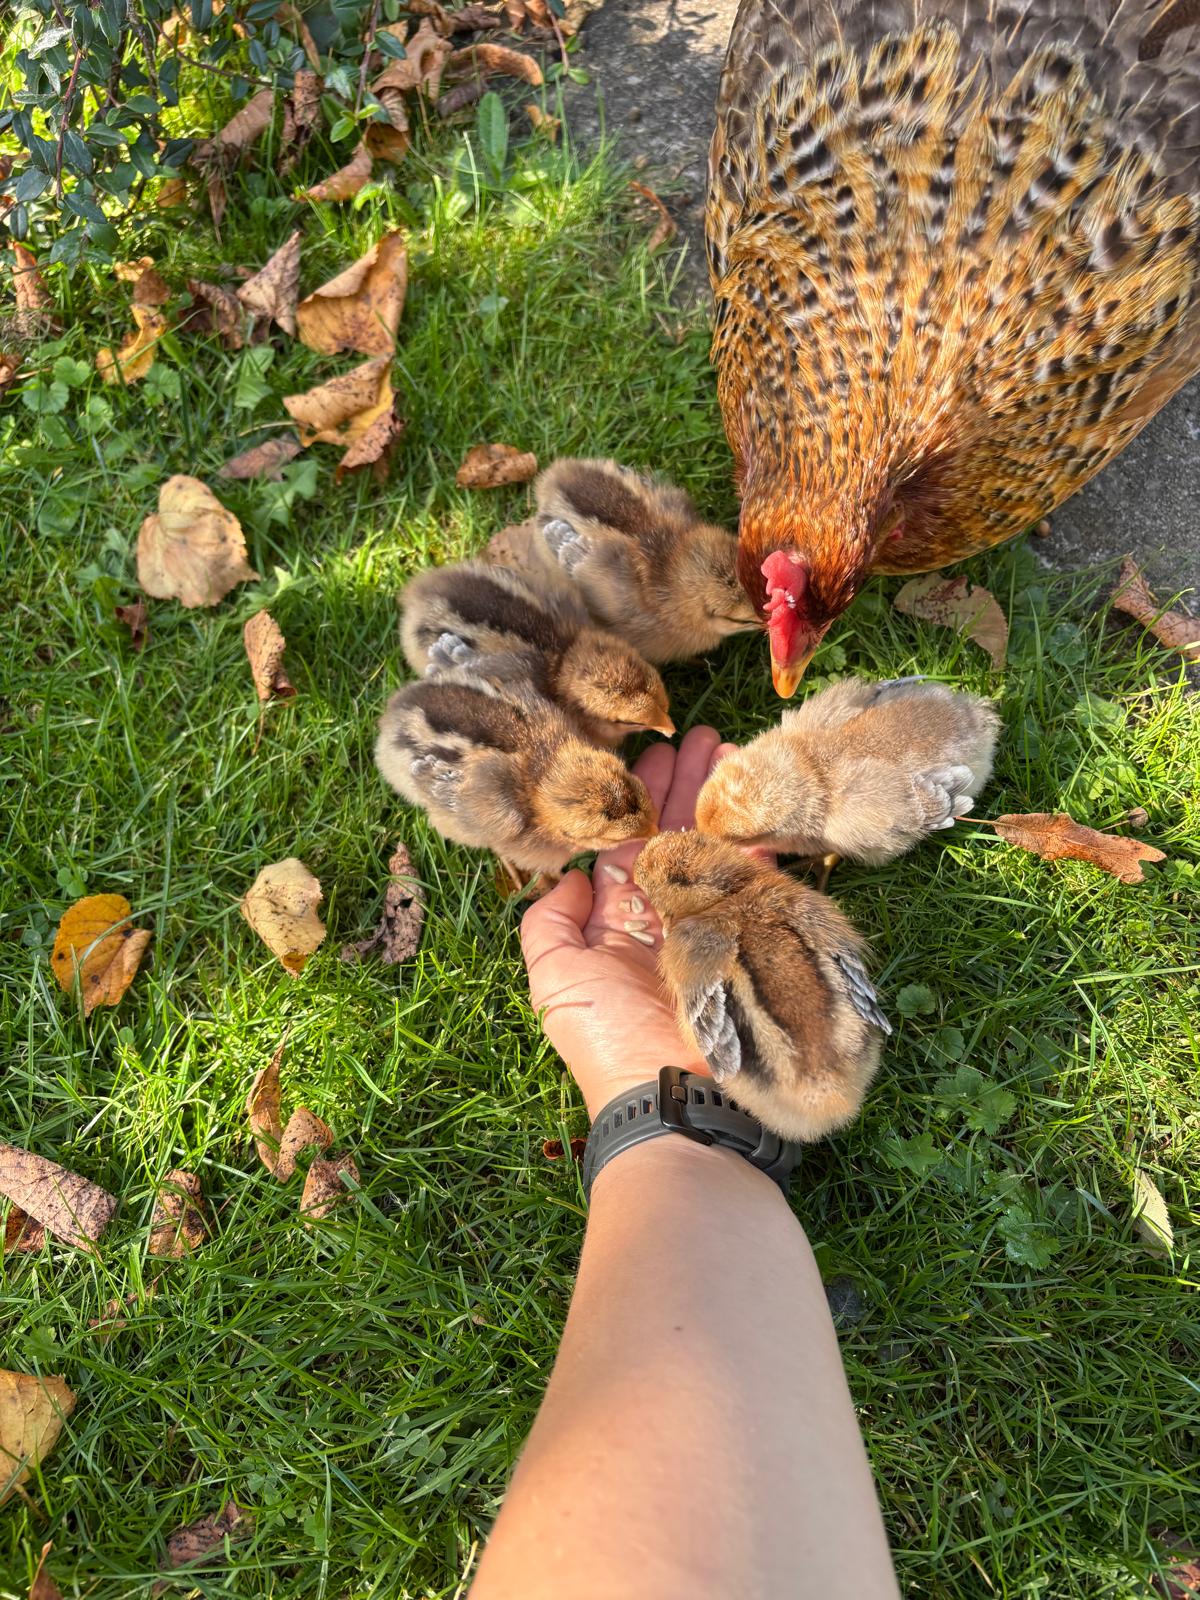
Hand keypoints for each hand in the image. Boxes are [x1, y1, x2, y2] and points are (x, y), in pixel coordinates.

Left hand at [520, 726, 734, 1120]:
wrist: (675, 1099)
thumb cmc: (608, 1042)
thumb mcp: (554, 981)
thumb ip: (549, 923)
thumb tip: (570, 875)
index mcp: (618, 925)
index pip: (629, 846)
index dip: (637, 800)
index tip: (648, 754)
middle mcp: (667, 920)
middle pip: (677, 836)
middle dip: (687, 785)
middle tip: (702, 733)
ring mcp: (714, 926)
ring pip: (717, 846)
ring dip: (724, 798)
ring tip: (732, 748)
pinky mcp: (756, 937)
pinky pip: (760, 878)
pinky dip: (762, 837)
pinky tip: (761, 796)